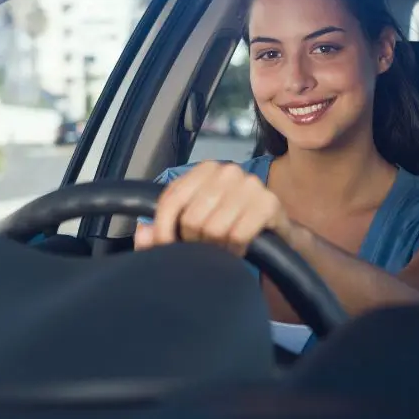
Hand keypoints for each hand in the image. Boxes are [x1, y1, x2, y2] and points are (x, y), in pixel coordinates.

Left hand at [134, 161, 293, 256]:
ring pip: (214, 229)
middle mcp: (227, 170)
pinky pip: (238, 235)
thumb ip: (163, 231)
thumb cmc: (229, 226)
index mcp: (204, 169)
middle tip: (206, 249)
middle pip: (192, 219)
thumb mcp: (193, 227)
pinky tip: (239, 249)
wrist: (275, 232)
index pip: (171, 200)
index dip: (164, 230)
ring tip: (223, 249)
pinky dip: (236, 250)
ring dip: (217, 249)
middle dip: (195, 243)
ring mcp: (250, 184)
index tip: (166, 249)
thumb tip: (143, 233)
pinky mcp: (269, 203)